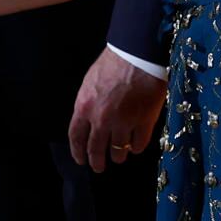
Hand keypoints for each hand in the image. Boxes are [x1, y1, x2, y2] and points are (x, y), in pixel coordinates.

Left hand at [68, 48, 165, 172]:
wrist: (138, 53)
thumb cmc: (113, 62)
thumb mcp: (90, 82)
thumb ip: (88, 104)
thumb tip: (90, 121)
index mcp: (84, 107)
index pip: (76, 137)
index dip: (77, 152)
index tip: (80, 160)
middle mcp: (101, 119)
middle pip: (96, 149)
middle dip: (97, 161)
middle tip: (99, 167)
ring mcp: (123, 122)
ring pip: (119, 151)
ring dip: (118, 156)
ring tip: (120, 157)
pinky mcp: (144, 122)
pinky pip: (139, 144)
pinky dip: (137, 148)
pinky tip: (136, 147)